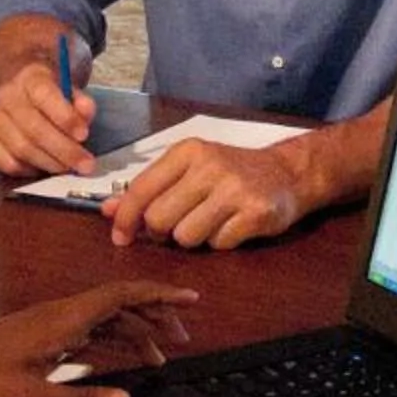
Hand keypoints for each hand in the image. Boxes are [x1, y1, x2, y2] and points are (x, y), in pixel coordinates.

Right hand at [0, 57, 97, 177]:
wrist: (22, 93)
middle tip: (85, 165)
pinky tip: (45, 167)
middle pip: (34, 129)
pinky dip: (30, 170)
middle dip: (64, 150)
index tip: (84, 135)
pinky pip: (8, 163)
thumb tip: (85, 112)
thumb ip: (81, 103)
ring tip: (69, 168)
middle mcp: (7, 97)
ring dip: (50, 163)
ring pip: (22, 149)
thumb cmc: (51, 96)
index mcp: (30, 78)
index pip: (44, 96)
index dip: (65, 118)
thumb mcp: (70, 91)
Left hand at [0, 281, 198, 396]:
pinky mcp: (42, 337)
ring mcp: (52, 325)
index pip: (122, 295)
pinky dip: (111, 342)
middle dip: (154, 315)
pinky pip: (88, 333)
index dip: (159, 294)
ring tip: (160, 354)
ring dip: (134, 331)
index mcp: (64, 318)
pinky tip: (122, 360)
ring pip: (104, 319)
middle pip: (118, 305)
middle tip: (183, 337)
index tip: (190, 298)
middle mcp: (62, 314)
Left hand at [107, 139, 306, 250]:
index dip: (125, 218)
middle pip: (159, 219)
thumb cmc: (231, 172)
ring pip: (185, 237)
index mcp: (188, 152)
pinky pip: (217, 244)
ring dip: (192, 238)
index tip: (120, 236)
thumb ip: (149, 189)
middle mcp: (210, 166)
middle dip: (162, 232)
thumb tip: (108, 210)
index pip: (142, 189)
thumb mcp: (189, 170)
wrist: (288, 173)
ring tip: (209, 222)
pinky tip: (232, 225)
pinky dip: (220, 242)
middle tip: (176, 226)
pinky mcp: (255, 214)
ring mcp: (235, 190)